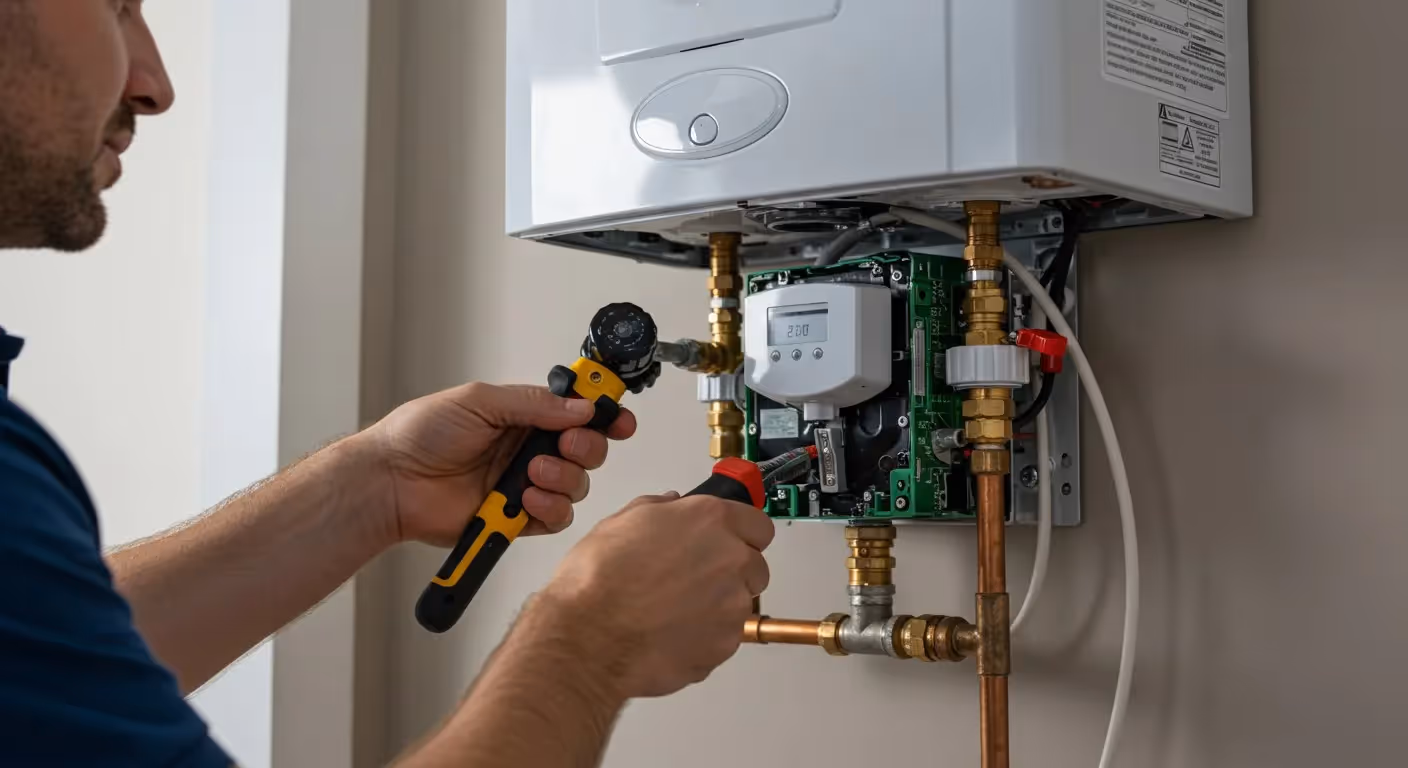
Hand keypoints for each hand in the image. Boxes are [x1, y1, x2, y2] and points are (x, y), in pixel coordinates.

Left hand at [366, 382, 636, 546]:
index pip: (577, 412)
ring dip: (563, 478)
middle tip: (566, 445)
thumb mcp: (479, 401)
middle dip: (587, 446)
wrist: (392, 481)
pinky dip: (549, 508)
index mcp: (524, 416)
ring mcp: (525, 485)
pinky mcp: (516, 519)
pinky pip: (555, 518)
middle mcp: (529, 449)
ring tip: (530, 474)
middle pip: (587, 450)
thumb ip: (534, 404)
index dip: (604, 414)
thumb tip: (581, 406)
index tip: (619, 419)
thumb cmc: (421, 434)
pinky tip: (526, 499)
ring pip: (576, 485)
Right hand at [538, 493, 774, 698]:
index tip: (730, 542)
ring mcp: (733, 605)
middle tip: (695, 580)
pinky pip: (725, 638)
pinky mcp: (726, 644)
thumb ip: (659, 509)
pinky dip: (705, 637)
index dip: (742, 534)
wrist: (589, 637)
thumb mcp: (621, 522)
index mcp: (710, 520)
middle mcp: (731, 558)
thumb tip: (671, 506)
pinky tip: (670, 633)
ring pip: (742, 604)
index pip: (758, 524)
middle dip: (733, 572)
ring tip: (674, 611)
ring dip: (718, 607)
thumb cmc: (597, 581)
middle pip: (756, 565)